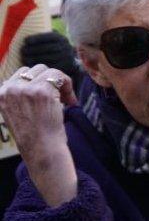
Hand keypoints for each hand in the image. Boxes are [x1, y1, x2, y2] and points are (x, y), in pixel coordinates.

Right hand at [0, 65, 78, 206]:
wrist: (41, 150)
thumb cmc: (34, 135)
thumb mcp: (17, 112)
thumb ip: (20, 95)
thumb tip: (35, 77)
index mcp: (1, 94)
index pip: (21, 74)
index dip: (38, 82)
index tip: (49, 96)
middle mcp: (10, 89)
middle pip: (36, 69)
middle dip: (50, 81)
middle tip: (60, 98)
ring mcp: (25, 89)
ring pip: (48, 71)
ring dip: (60, 83)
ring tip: (65, 100)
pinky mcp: (42, 90)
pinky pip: (59, 75)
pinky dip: (68, 85)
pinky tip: (70, 101)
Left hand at [21, 32, 77, 76]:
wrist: (70, 62)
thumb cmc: (55, 48)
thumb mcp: (54, 40)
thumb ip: (44, 36)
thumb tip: (28, 31)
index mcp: (62, 38)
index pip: (48, 37)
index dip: (36, 38)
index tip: (25, 40)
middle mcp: (66, 47)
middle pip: (46, 48)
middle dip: (33, 49)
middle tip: (22, 50)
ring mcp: (66, 58)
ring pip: (47, 58)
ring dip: (33, 58)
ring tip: (24, 58)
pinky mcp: (63, 68)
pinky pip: (48, 67)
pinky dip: (38, 66)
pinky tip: (30, 65)